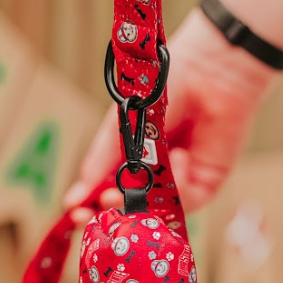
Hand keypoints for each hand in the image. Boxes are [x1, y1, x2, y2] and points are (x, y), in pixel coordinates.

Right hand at [64, 9, 278, 223]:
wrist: (206, 69)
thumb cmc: (160, 88)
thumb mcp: (121, 126)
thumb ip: (101, 162)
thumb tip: (76, 198)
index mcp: (128, 160)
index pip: (106, 193)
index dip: (91, 207)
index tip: (76, 213)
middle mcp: (152, 175)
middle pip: (131, 208)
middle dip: (118, 210)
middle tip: (108, 202)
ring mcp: (178, 181)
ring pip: (158, 209)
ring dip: (148, 197)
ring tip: (143, 175)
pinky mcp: (205, 182)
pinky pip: (187, 200)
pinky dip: (180, 182)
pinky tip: (180, 155)